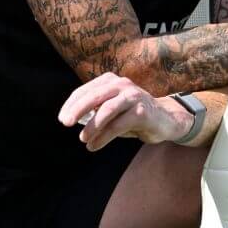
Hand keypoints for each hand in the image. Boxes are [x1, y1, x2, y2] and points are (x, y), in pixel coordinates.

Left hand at [58, 73, 192, 149]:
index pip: (85, 90)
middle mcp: (122, 85)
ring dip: (92, 126)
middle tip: (66, 123)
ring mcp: (133, 97)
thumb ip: (94, 110)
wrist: (165, 120)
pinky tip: (94, 146)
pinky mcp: (142, 112)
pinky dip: (104, 137)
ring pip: (107, 110)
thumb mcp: (111, 108)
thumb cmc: (132, 114)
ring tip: (83, 139)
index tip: (62, 118)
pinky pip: (118, 125)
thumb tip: (72, 118)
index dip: (71, 104)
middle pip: (94, 96)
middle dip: (77, 110)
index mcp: (111, 81)